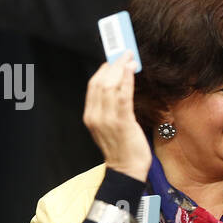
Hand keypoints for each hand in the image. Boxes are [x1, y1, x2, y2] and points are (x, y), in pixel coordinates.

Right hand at [84, 53, 149, 180]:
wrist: (127, 170)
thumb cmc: (122, 147)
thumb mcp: (109, 126)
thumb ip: (109, 108)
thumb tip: (118, 85)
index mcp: (90, 116)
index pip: (93, 86)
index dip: (103, 70)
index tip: (113, 59)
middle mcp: (95, 116)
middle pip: (100, 82)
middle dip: (113, 65)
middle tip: (124, 53)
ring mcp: (107, 120)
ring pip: (110, 86)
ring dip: (121, 69)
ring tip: (130, 58)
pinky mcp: (122, 123)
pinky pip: (122, 96)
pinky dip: (126, 80)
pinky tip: (131, 71)